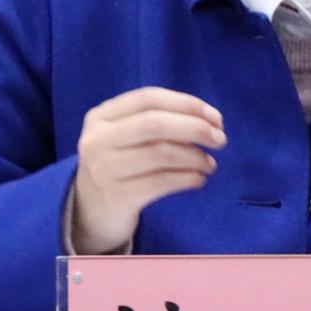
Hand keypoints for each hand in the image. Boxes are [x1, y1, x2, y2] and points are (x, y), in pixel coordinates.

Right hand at [72, 86, 225, 253]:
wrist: (90, 212)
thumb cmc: (119, 164)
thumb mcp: (126, 136)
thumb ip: (158, 121)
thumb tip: (210, 120)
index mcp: (101, 116)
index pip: (149, 98)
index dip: (187, 104)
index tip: (215, 117)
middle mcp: (97, 139)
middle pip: (155, 123)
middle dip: (195, 128)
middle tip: (220, 139)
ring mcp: (104, 169)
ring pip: (161, 153)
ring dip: (195, 157)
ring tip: (210, 164)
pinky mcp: (117, 197)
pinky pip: (162, 182)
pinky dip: (187, 178)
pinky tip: (199, 179)